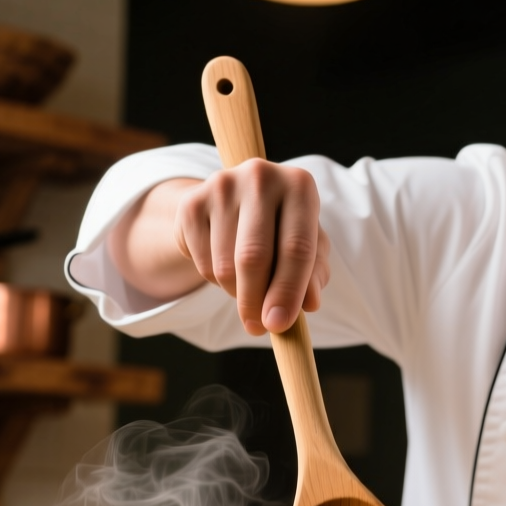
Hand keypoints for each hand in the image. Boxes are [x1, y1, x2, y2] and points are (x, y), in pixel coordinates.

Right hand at [174, 159, 331, 335]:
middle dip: (255, 301)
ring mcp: (222, 186)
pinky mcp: (191, 203)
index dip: (288, 292)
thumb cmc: (285, 230)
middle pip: (253, 257)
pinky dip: (215, 281)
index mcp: (300, 185)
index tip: (279, 325)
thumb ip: (314, 274)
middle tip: (258, 328)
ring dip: (237, 293)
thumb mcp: (310, 248)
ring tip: (248, 287)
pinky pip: (202, 262)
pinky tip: (227, 266)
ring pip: (224, 265)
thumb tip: (309, 303)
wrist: (238, 202)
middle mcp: (261, 177)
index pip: (296, 248)